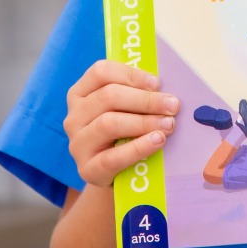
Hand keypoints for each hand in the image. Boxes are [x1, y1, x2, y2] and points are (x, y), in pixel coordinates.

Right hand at [64, 61, 179, 187]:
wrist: (117, 174)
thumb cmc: (124, 134)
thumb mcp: (126, 110)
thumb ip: (138, 95)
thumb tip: (166, 89)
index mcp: (80, 93)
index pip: (101, 72)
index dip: (131, 74)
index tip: (157, 83)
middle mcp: (74, 116)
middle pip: (108, 96)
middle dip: (145, 100)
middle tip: (172, 105)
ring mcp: (77, 144)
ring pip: (109, 123)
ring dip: (144, 122)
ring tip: (168, 124)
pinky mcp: (87, 169)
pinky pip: (114, 156)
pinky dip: (139, 147)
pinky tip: (158, 141)